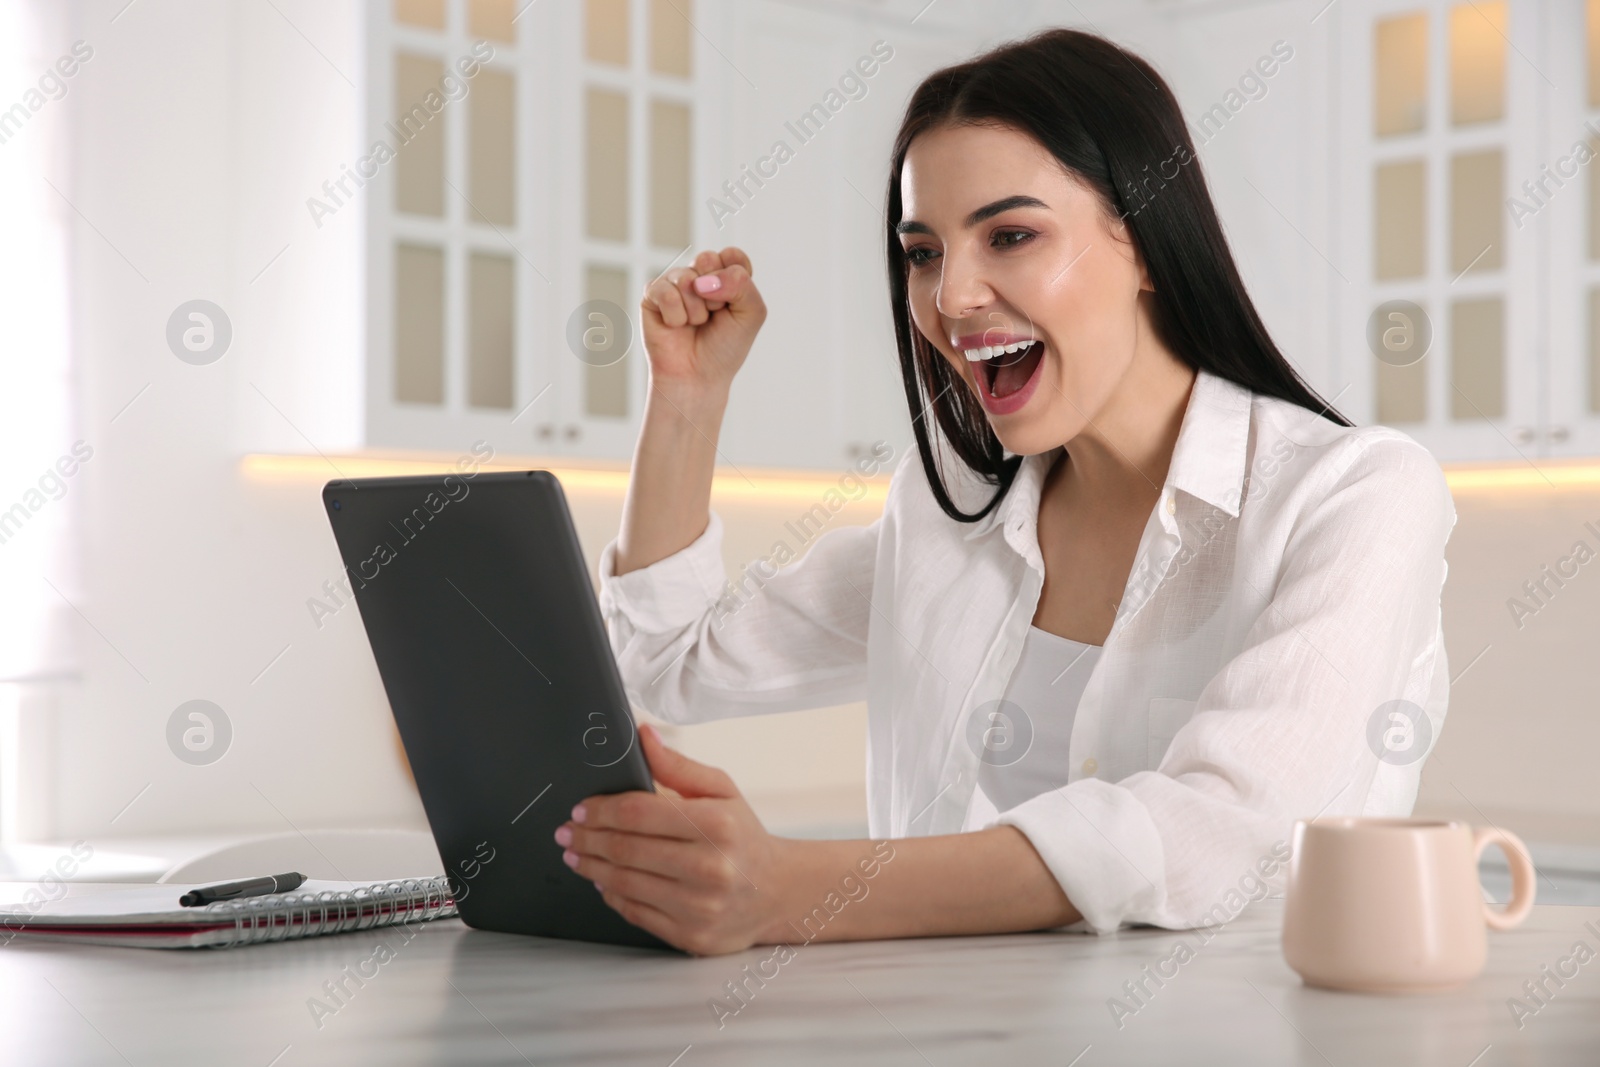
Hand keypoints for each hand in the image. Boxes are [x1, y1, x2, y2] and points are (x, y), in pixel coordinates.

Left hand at [555, 722, 787, 955]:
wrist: (776, 891)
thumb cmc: (743, 836)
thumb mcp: (722, 791)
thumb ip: (678, 766)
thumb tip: (642, 737)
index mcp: (717, 825)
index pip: (639, 813)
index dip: (601, 809)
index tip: (581, 808)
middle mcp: (710, 867)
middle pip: (626, 849)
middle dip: (588, 838)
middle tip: (568, 832)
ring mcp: (699, 906)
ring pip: (624, 882)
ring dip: (591, 866)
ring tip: (577, 854)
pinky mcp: (690, 935)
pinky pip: (635, 912)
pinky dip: (612, 894)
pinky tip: (604, 879)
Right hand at [639, 247, 765, 392]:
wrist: (698, 377)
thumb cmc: (724, 347)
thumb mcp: (752, 315)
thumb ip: (743, 284)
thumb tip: (705, 279)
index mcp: (725, 275)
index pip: (732, 255)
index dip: (735, 279)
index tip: (733, 304)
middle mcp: (699, 275)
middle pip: (707, 259)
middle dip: (715, 294)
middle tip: (713, 315)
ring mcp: (674, 283)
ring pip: (686, 279)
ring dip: (696, 310)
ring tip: (694, 324)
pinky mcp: (652, 295)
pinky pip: (665, 292)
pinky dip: (676, 315)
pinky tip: (676, 326)